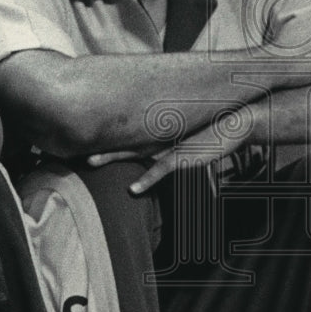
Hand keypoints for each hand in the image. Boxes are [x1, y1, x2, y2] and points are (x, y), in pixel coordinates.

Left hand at [88, 105, 258, 194]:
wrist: (237, 121)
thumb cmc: (214, 126)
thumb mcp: (187, 127)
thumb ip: (171, 130)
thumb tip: (160, 134)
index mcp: (157, 127)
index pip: (125, 129)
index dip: (104, 132)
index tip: (83, 133)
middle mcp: (158, 134)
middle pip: (121, 137)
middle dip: (97, 141)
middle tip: (73, 144)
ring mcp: (168, 145)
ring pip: (132, 152)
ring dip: (111, 158)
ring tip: (89, 164)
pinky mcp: (182, 157)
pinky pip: (160, 170)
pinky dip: (146, 181)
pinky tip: (133, 190)